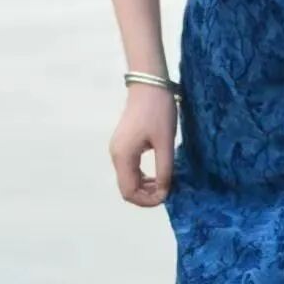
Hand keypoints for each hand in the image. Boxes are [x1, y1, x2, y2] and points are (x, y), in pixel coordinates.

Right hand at [109, 82, 176, 206]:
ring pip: (128, 179)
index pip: (129, 192)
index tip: (166, 196)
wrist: (149, 83)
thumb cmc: (158, 111)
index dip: (147, 201)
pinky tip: (158, 173)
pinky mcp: (123, 143)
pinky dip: (142, 176)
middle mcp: (116, 155)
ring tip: (165, 183)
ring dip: (145, 186)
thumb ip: (164, 169)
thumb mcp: (165, 142)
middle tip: (168, 191)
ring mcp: (118, 149)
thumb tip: (164, 191)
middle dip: (146, 195)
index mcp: (123, 156)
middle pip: (127, 188)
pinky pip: (130, 168)